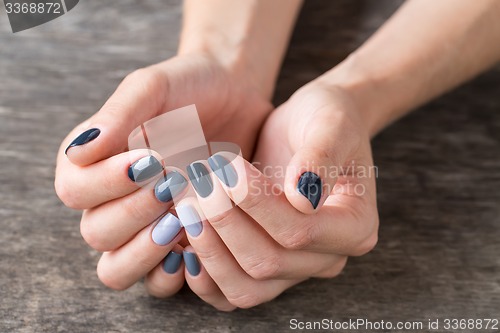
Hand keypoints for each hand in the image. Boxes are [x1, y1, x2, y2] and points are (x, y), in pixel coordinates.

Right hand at [54, 53, 271, 294]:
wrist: (235, 98)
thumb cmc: (190, 88)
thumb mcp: (154, 87)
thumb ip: (118, 114)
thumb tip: (79, 153)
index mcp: (93, 164)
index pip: (75, 190)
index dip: (109, 182)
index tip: (153, 157)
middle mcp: (110, 201)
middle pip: (95, 233)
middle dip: (134, 212)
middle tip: (174, 183)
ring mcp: (143, 229)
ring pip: (116, 268)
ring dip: (145, 251)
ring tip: (181, 220)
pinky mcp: (177, 245)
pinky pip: (157, 281)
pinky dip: (170, 274)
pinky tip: (194, 248)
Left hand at [181, 82, 378, 309]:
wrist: (308, 127)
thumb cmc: (324, 120)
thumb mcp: (330, 124)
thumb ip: (321, 158)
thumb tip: (302, 198)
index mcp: (355, 227)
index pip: (301, 232)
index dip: (258, 206)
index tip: (227, 170)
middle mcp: (327, 258)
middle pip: (268, 264)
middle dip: (227, 224)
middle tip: (200, 184)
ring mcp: (294, 269)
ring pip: (247, 289)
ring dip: (211, 252)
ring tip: (188, 209)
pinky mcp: (266, 269)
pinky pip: (233, 292)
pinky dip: (206, 276)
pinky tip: (185, 243)